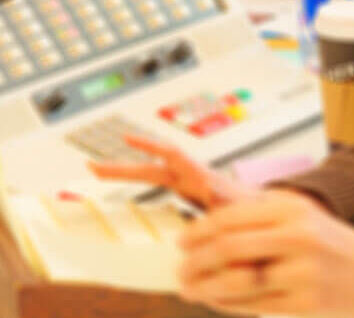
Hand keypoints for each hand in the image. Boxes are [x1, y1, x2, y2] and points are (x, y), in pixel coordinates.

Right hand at [87, 134, 252, 209]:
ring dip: (124, 172)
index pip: (173, 156)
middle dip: (122, 166)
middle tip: (94, 167)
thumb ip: (225, 199)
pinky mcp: (184, 195)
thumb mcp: (239, 207)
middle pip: (151, 168)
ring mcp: (186, 185)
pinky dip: (135, 182)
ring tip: (98, 171)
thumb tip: (214, 192)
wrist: (260, 213)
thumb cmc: (251, 209)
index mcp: (201, 177)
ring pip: (150, 174)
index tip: (129, 139)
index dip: (151, 147)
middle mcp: (190, 177)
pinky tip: (119, 183)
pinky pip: (155, 185)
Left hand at [176, 189, 353, 317]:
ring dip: (205, 288)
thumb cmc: (333, 246)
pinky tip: (216, 301)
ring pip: (236, 282)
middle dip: (195, 262)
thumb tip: (204, 228)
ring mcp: (302, 272)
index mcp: (294, 208)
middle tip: (179, 270)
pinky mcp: (304, 303)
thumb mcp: (303, 217)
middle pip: (228, 249)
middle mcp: (298, 236)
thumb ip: (259, 218)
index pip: (231, 217)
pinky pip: (252, 306)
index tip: (181, 242)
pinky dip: (227, 305)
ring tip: (189, 289)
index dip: (198, 231)